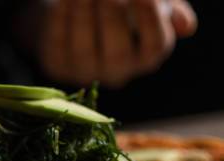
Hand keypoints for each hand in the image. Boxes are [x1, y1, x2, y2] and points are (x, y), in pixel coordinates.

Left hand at [38, 0, 196, 87]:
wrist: (77, 12)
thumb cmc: (121, 5)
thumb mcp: (146, 3)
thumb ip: (168, 8)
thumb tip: (185, 26)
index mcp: (146, 56)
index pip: (154, 45)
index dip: (149, 18)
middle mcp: (117, 72)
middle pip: (117, 52)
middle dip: (112, 15)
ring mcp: (84, 73)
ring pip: (83, 48)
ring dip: (83, 13)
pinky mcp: (57, 66)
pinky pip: (57, 43)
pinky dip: (60, 17)